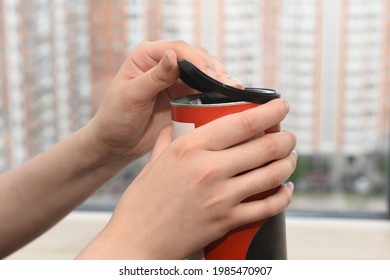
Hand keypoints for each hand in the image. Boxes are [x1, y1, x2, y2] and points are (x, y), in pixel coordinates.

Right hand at [77, 99, 296, 258]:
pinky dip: (284, 196)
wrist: (135, 242)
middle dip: (285, 138)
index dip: (269, 111)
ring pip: (271, 175)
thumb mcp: (152, 163)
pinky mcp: (227, 222)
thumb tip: (172, 126)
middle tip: (288, 136)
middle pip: (264, 147)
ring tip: (290, 157)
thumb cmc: (140, 203)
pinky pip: (268, 207)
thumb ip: (166, 140)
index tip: (282, 105)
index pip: (242, 123)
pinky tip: (286, 189)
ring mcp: (221, 198)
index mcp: (190, 148)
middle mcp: (209, 169)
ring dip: (288, 163)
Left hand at [84, 40, 242, 161]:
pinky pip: (204, 90)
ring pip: (204, 72)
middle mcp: (163, 64)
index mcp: (147, 56)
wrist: (116, 143)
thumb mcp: (131, 96)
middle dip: (213, 69)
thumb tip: (173, 56)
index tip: (209, 73)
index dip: (196, 59)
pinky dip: (216, 93)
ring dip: (218, 79)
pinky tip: (227, 99)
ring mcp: (175, 81)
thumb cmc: (115, 117)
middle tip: (226, 85)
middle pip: (196, 57)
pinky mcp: (183, 97)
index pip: (177, 49)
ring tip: (232, 91)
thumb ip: (154, 77)